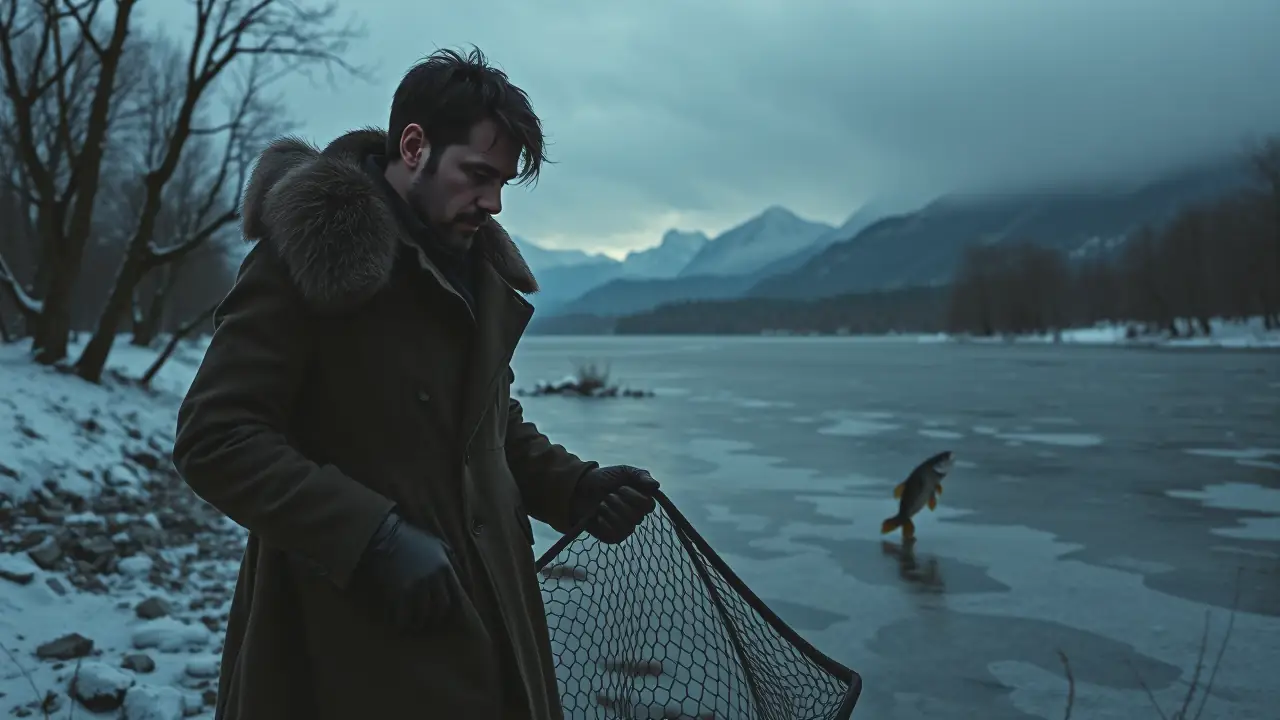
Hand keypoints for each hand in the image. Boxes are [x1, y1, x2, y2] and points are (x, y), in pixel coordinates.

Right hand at [356, 511, 459, 632]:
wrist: (386, 536)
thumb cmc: (412, 540)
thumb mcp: (439, 545)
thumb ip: (452, 562)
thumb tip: (465, 580)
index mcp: (445, 567)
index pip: (456, 595)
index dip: (453, 608)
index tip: (448, 614)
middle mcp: (434, 579)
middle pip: (441, 607)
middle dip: (436, 617)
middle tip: (429, 621)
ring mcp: (417, 586)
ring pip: (424, 614)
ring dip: (419, 623)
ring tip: (414, 626)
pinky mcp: (399, 592)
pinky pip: (404, 616)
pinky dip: (402, 623)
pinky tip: (399, 625)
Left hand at [572, 465, 659, 543]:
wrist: (580, 489)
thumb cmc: (604, 479)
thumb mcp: (623, 471)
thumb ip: (641, 475)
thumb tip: (656, 485)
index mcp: (642, 500)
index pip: (649, 505)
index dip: (634, 497)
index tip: (621, 487)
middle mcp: (637, 515)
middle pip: (637, 517)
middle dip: (618, 502)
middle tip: (608, 495)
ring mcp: (626, 528)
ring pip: (627, 526)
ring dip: (610, 511)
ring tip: (601, 504)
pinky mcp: (614, 537)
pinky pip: (616, 534)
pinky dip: (604, 522)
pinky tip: (598, 515)